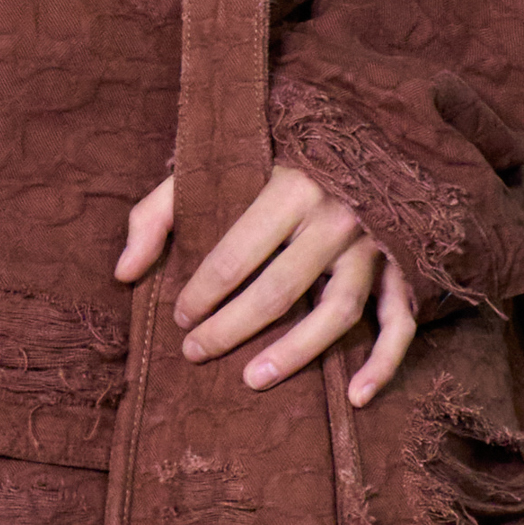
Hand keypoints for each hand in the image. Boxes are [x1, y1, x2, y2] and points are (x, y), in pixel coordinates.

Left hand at [115, 163, 415, 405]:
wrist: (357, 127)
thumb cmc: (271, 154)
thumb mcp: (208, 165)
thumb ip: (157, 213)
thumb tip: (122, 273)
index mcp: (287, 185)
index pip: (235, 255)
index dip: (201, 294)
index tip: (178, 317)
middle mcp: (335, 215)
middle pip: (280, 290)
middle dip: (231, 329)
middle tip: (194, 353)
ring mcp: (374, 243)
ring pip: (337, 312)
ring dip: (296, 353)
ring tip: (251, 380)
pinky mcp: (401, 265)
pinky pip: (399, 322)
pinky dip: (384, 363)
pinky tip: (354, 397)